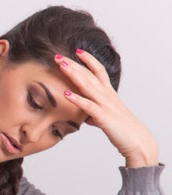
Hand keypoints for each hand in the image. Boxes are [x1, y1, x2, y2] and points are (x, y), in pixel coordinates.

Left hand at [55, 50, 157, 167]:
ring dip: (73, 75)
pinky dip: (77, 99)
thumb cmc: (121, 130)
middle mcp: (107, 96)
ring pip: (88, 86)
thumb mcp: (105, 118)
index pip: (98, 71)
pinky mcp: (104, 117)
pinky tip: (65, 94)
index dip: (88, 60)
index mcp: (109, 94)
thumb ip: (94, 115)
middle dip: (74, 64)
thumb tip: (86, 117)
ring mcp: (106, 105)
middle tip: (58, 56)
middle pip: (89, 75)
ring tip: (61, 66)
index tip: (77, 51)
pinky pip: (88, 106)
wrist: (137, 142)